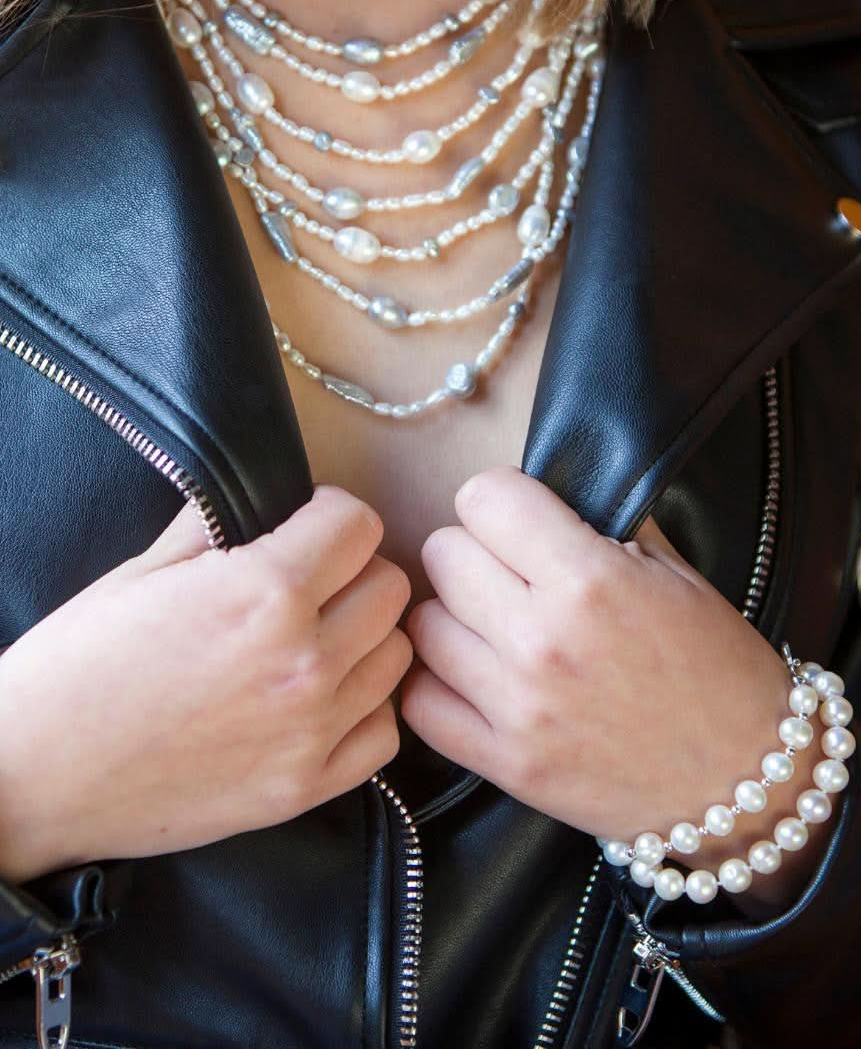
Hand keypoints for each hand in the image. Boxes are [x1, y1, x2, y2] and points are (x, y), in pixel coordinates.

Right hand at [0, 486, 410, 882]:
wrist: (30, 781)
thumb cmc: (74, 670)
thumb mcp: (141, 572)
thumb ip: (218, 526)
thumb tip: (267, 499)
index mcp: (266, 593)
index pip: (359, 524)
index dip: (331, 516)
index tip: (308, 527)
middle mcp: (306, 660)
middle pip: (390, 586)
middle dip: (355, 572)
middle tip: (313, 583)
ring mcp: (313, 730)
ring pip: (397, 655)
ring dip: (365, 638)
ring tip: (318, 641)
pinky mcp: (307, 787)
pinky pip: (385, 731)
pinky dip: (364, 711)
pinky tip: (324, 701)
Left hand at [402, 466, 836, 910]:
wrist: (745, 783)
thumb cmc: (719, 673)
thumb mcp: (678, 575)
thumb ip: (605, 527)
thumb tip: (544, 499)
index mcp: (591, 581)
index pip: (486, 498)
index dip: (504, 501)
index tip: (520, 520)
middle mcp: (542, 640)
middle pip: (443, 553)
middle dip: (474, 552)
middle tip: (510, 573)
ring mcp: (516, 707)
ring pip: (420, 625)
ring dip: (453, 617)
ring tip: (493, 627)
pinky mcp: (503, 764)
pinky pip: (419, 703)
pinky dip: (438, 683)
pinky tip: (473, 676)